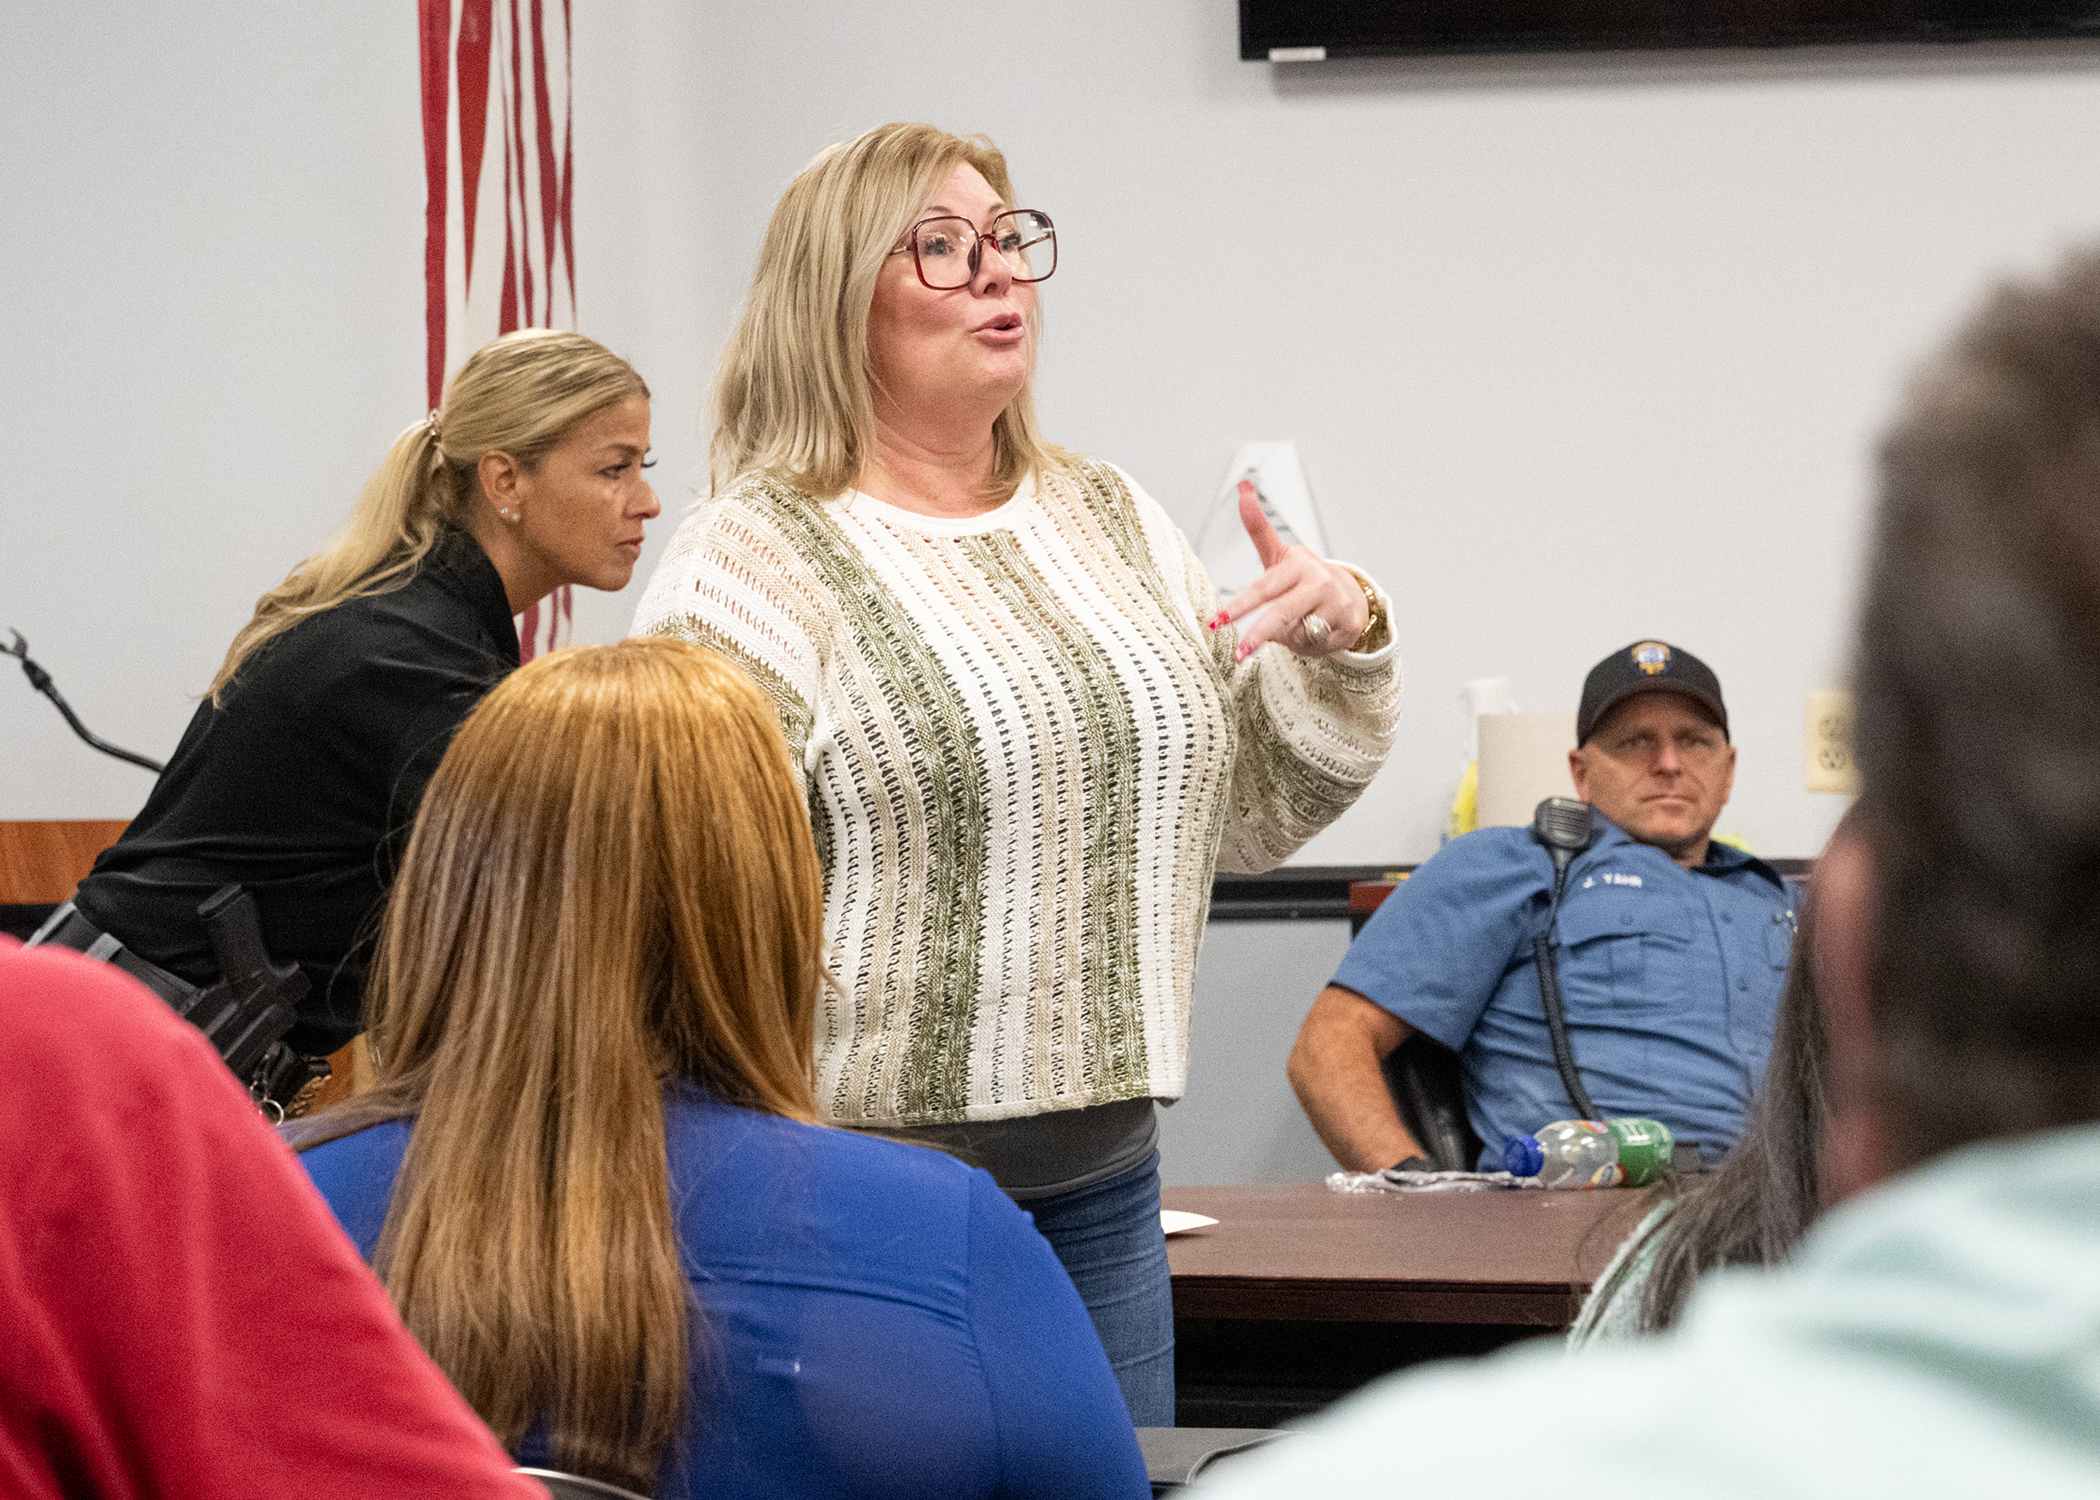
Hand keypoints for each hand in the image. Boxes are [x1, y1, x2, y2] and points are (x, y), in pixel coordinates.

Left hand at [1207, 480, 1368, 661]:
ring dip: (1289, 638)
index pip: (1263, 588)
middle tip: (1238, 654)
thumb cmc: (1303, 578)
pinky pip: (1315, 643)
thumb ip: (1258, 527)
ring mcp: (1336, 601)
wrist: (1349, 594)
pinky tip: (1317, 633)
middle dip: (1257, 635)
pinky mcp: (1349, 622)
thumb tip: (1243, 486)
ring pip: (1297, 632)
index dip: (1240, 606)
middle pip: (1281, 613)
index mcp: (1297, 564)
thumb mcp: (1278, 556)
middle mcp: (1318, 580)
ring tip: (1297, 626)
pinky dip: (1309, 644)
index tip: (1219, 620)